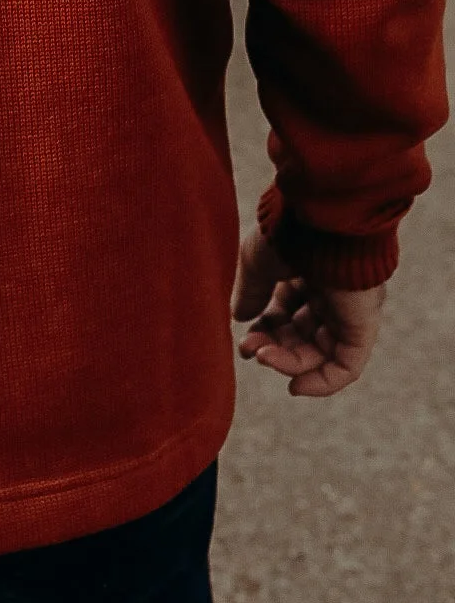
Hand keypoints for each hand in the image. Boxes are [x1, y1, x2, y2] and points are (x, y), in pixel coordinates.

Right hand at [231, 224, 385, 397]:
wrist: (318, 216)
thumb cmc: (286, 230)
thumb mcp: (257, 262)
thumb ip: (248, 292)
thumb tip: (240, 319)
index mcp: (307, 271)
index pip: (286, 313)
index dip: (264, 331)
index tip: (244, 341)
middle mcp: (331, 292)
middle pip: (301, 335)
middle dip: (273, 347)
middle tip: (251, 351)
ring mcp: (348, 309)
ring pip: (320, 352)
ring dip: (289, 363)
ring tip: (264, 357)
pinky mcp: (362, 323)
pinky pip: (348, 365)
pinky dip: (323, 381)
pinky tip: (295, 386)